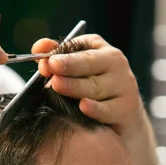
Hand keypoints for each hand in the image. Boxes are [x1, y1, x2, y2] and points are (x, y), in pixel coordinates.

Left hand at [32, 34, 159, 164]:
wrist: (125, 117)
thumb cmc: (95, 90)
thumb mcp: (78, 71)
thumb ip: (57, 58)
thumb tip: (38, 47)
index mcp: (101, 50)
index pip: (80, 48)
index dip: (63, 55)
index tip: (48, 61)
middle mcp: (116, 64)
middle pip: (89, 64)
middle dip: (69, 65)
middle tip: (52, 68)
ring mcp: (124, 86)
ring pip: (96, 87)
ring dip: (75, 87)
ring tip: (58, 86)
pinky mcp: (126, 109)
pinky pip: (107, 109)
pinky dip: (95, 109)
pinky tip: (83, 106)